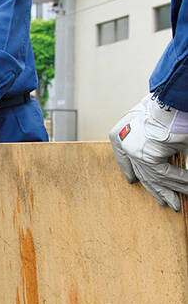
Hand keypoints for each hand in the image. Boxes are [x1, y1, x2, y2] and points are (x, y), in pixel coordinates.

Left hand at [109, 93, 187, 210]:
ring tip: (177, 204)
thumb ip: (156, 140)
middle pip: (142, 173)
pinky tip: (187, 190)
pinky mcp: (149, 156)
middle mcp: (126, 144)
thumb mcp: (154, 123)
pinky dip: (180, 182)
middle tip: (164, 203)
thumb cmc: (165, 106)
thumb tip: (167, 152)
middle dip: (155, 190)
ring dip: (170, 191)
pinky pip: (167, 175)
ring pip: (156, 178)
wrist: (170, 99)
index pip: (123, 156)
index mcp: (122, 132)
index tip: (132, 181)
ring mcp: (137, 151)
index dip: (127, 170)